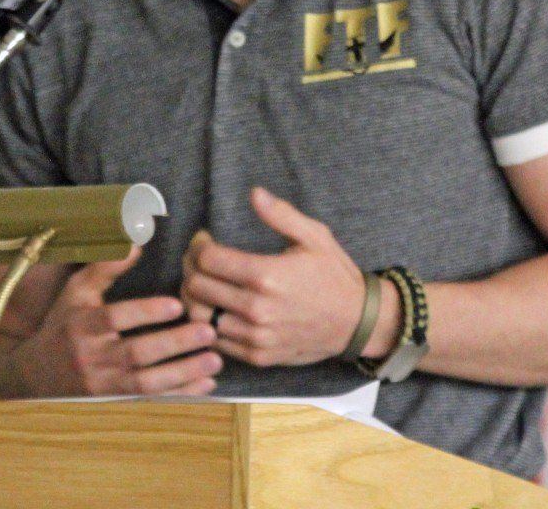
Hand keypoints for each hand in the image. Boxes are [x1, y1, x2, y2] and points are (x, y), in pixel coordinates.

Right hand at [12, 245, 222, 396]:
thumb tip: (137, 241)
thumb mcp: (76, 291)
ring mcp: (102, 386)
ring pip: (145, 383)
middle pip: (135, 354)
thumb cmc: (64, 323)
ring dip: (183, 374)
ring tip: (215, 360)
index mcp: (83, 325)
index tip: (177, 305)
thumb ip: (105, 266)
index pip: (115, 319)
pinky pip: (149, 402)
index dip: (146, 312)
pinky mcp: (113, 403)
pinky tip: (206, 386)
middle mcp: (91, 358)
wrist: (36, 375)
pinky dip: (179, 396)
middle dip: (174, 344)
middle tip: (209, 331)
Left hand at [180, 187, 365, 366]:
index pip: (207, 260)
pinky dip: (207, 324)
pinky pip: (215, 340)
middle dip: (191, 268)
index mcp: (266, 275)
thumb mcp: (314, 236)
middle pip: (197, 287)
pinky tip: (216, 308)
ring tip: (204, 283)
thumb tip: (254, 193)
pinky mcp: (257, 355)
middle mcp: (256, 308)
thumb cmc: (333, 275)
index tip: (205, 240)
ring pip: (199, 317)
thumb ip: (281, 214)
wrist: (356, 322)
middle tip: (199, 259)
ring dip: (194, 297)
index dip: (199, 245)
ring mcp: (255, 336)